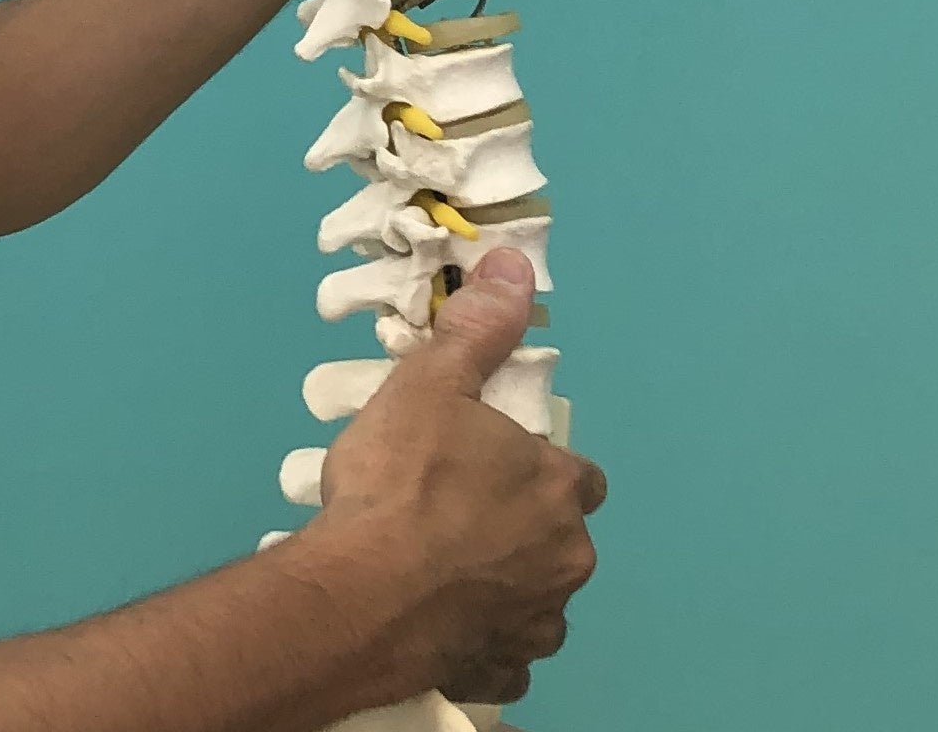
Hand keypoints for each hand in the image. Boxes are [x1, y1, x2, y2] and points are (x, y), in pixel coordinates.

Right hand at [307, 251, 603, 706]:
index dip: (536, 466)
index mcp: (559, 488)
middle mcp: (566, 558)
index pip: (576, 475)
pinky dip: (480, 637)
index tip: (488, 464)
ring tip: (436, 571)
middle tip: (450, 515)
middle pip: (557, 537)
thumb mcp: (429, 385)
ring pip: (534, 596)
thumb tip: (515, 267)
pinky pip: (503, 652)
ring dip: (502, 585)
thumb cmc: (398, 484)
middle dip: (518, 527)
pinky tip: (437, 622)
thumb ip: (478, 332)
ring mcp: (538, 622)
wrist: (360, 597)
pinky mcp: (502, 670)